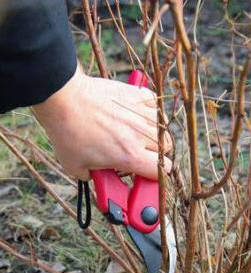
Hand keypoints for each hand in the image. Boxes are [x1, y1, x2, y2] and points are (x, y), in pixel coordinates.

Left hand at [32, 64, 171, 180]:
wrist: (63, 99)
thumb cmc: (67, 133)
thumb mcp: (75, 167)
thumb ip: (93, 177)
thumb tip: (97, 176)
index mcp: (129, 156)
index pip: (160, 171)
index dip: (155, 175)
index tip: (145, 174)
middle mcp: (140, 135)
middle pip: (165, 149)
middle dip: (154, 154)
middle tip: (138, 154)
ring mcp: (139, 113)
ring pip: (162, 127)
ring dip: (153, 134)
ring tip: (137, 135)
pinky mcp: (135, 95)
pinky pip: (153, 104)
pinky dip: (149, 111)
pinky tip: (136, 115)